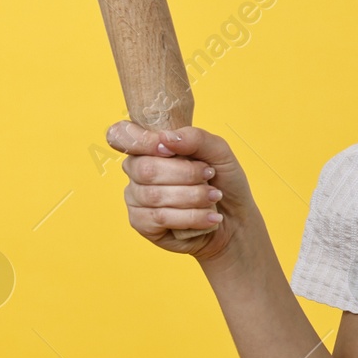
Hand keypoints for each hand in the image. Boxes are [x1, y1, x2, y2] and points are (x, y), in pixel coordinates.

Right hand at [105, 122, 253, 260]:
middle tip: (209, 175)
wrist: (235, 219)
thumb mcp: (219, 152)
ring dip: (193, 196)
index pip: (122, 134)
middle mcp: (136, 170)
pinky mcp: (142, 223)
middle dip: (185, 173)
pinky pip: (160, 218)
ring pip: (154, 195)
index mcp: (149, 146)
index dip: (142, 141)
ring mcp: (136, 197)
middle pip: (145, 168)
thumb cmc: (223, 181)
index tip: (169, 149)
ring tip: (214, 197)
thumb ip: (195, 138)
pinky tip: (209, 217)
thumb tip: (166, 138)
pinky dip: (191, 217)